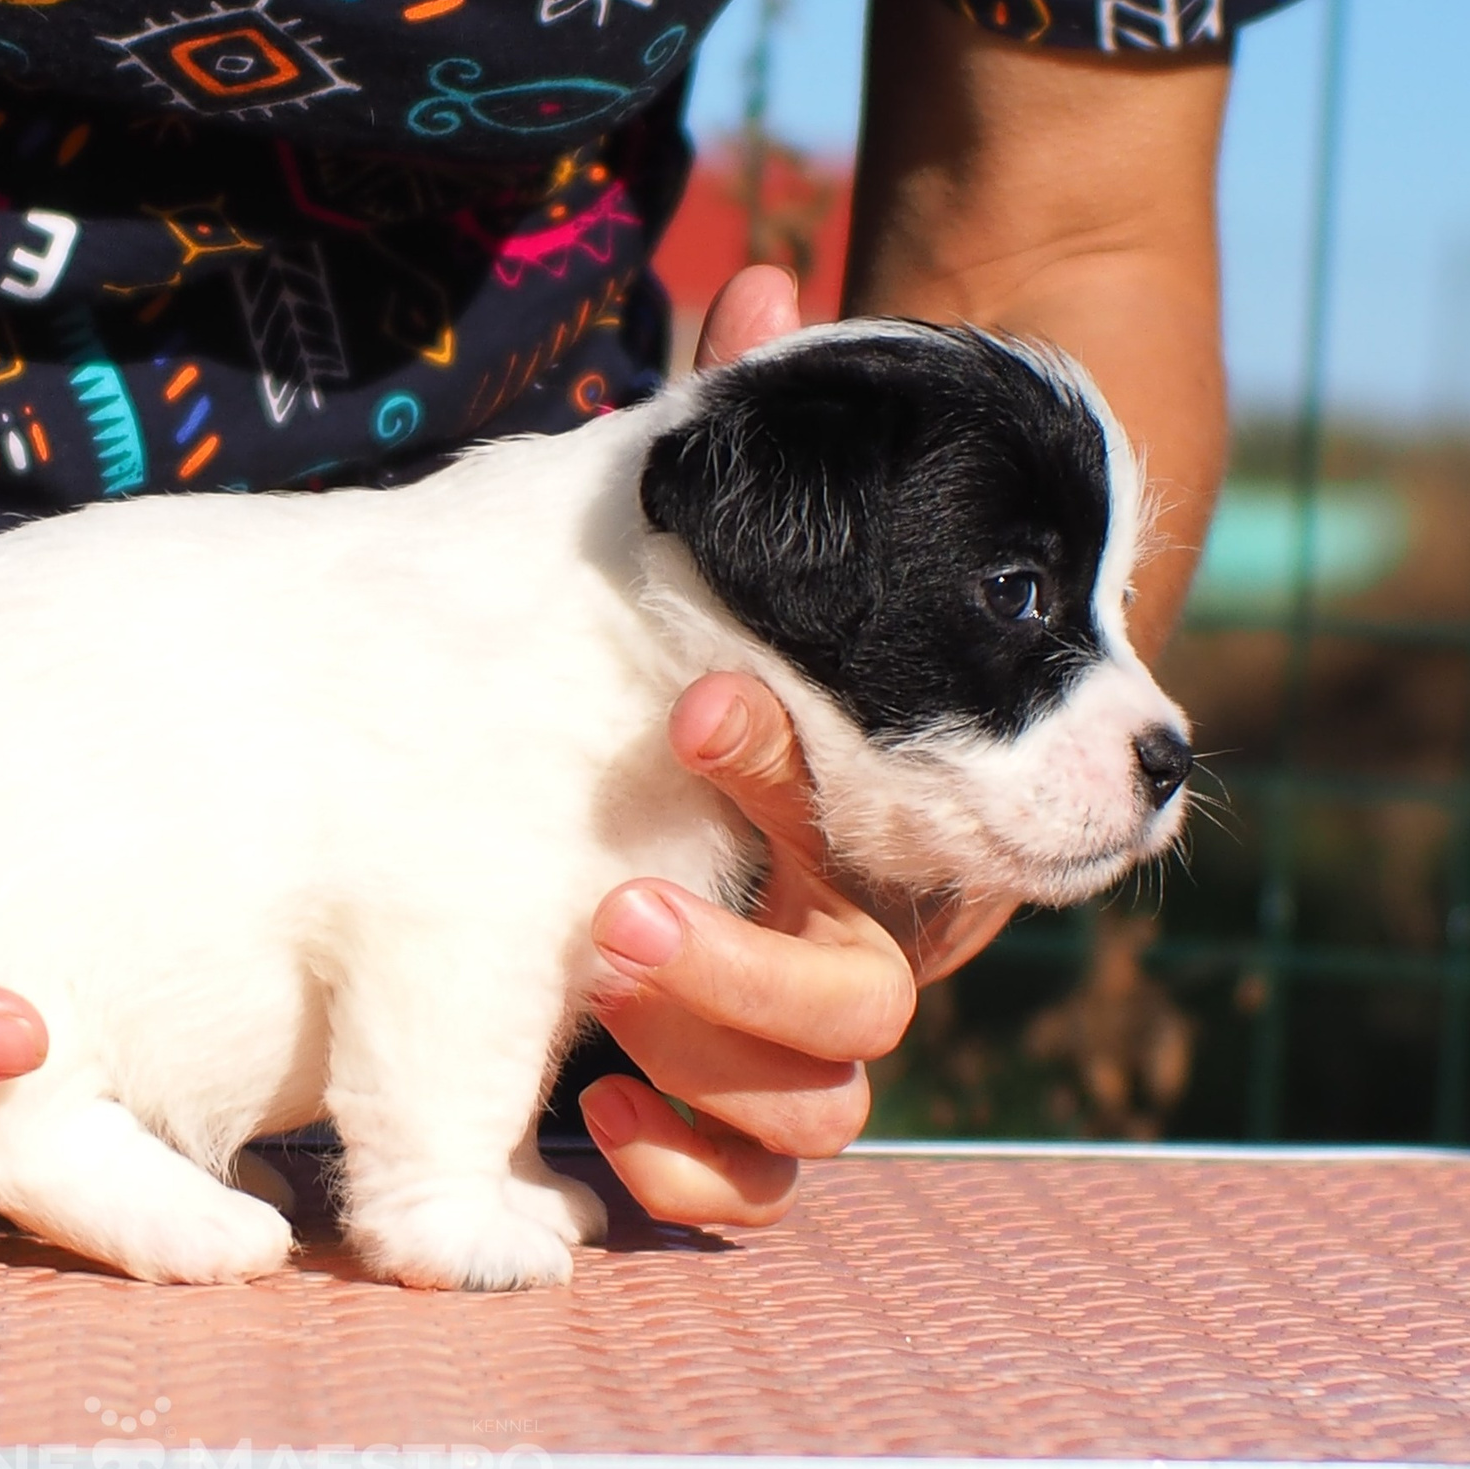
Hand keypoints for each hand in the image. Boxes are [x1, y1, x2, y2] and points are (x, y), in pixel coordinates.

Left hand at [575, 266, 1014, 1225]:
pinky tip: (598, 1127)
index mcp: (857, 806)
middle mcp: (848, 927)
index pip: (882, 813)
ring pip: (822, 1106)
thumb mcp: (712, 566)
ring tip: (587, 991)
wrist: (662, 781)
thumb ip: (739, 443)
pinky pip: (758, 1192)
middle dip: (736, 955)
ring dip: (706, 1054)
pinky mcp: (735, 1112)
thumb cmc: (702, 656)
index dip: (782, 763)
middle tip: (607, 906)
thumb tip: (755, 276)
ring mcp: (797, 1030)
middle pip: (861, 997)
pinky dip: (695, 1177)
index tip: (685, 702)